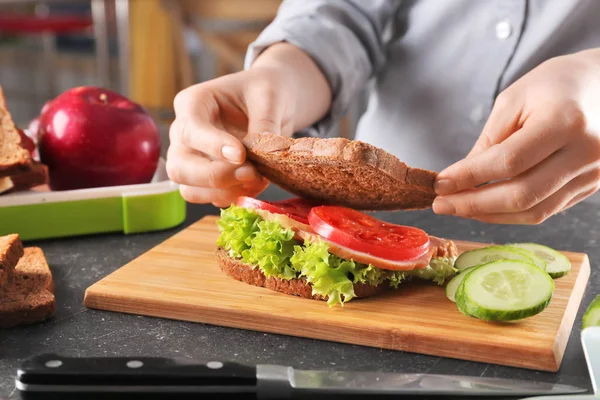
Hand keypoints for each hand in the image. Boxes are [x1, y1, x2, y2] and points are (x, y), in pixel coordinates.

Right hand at [166, 66, 295, 206]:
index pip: (190, 130)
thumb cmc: (265, 91)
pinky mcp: (209, 178)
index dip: (212, 146)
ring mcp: (193, 159)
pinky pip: (212, 197)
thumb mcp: (270, 96)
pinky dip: (234, 195)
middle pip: (179, 167)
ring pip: (190, 190)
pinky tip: (257, 182)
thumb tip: (262, 155)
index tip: (241, 155)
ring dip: (223, 191)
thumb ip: (264, 123)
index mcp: (193, 103)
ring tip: (257, 178)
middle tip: (250, 172)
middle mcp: (184, 134)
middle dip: (213, 176)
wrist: (274, 103)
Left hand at [433, 49, 599, 223]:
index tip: (440, 184)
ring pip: (535, 211)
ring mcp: (594, 174)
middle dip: (474, 204)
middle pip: (522, 195)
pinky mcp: (592, 186)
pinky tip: (487, 206)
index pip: (508, 162)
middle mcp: (586, 152)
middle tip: (441, 205)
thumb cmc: (556, 85)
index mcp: (565, 122)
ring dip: (490, 215)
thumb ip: (489, 141)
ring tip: (459, 207)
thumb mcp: (514, 100)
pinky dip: (512, 212)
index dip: (469, 177)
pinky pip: (547, 210)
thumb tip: (459, 179)